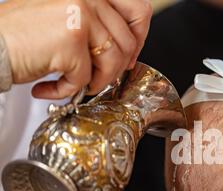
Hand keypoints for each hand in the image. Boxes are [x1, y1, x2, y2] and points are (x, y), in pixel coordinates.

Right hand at [0, 0, 151, 98]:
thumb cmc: (24, 34)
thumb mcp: (69, 16)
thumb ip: (100, 23)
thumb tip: (130, 45)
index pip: (138, 10)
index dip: (139, 38)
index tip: (128, 55)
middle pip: (128, 43)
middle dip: (115, 69)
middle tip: (99, 77)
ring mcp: (81, 15)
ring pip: (113, 63)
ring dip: (95, 82)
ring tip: (75, 83)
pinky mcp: (71, 40)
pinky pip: (86, 77)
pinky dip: (68, 90)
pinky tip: (49, 86)